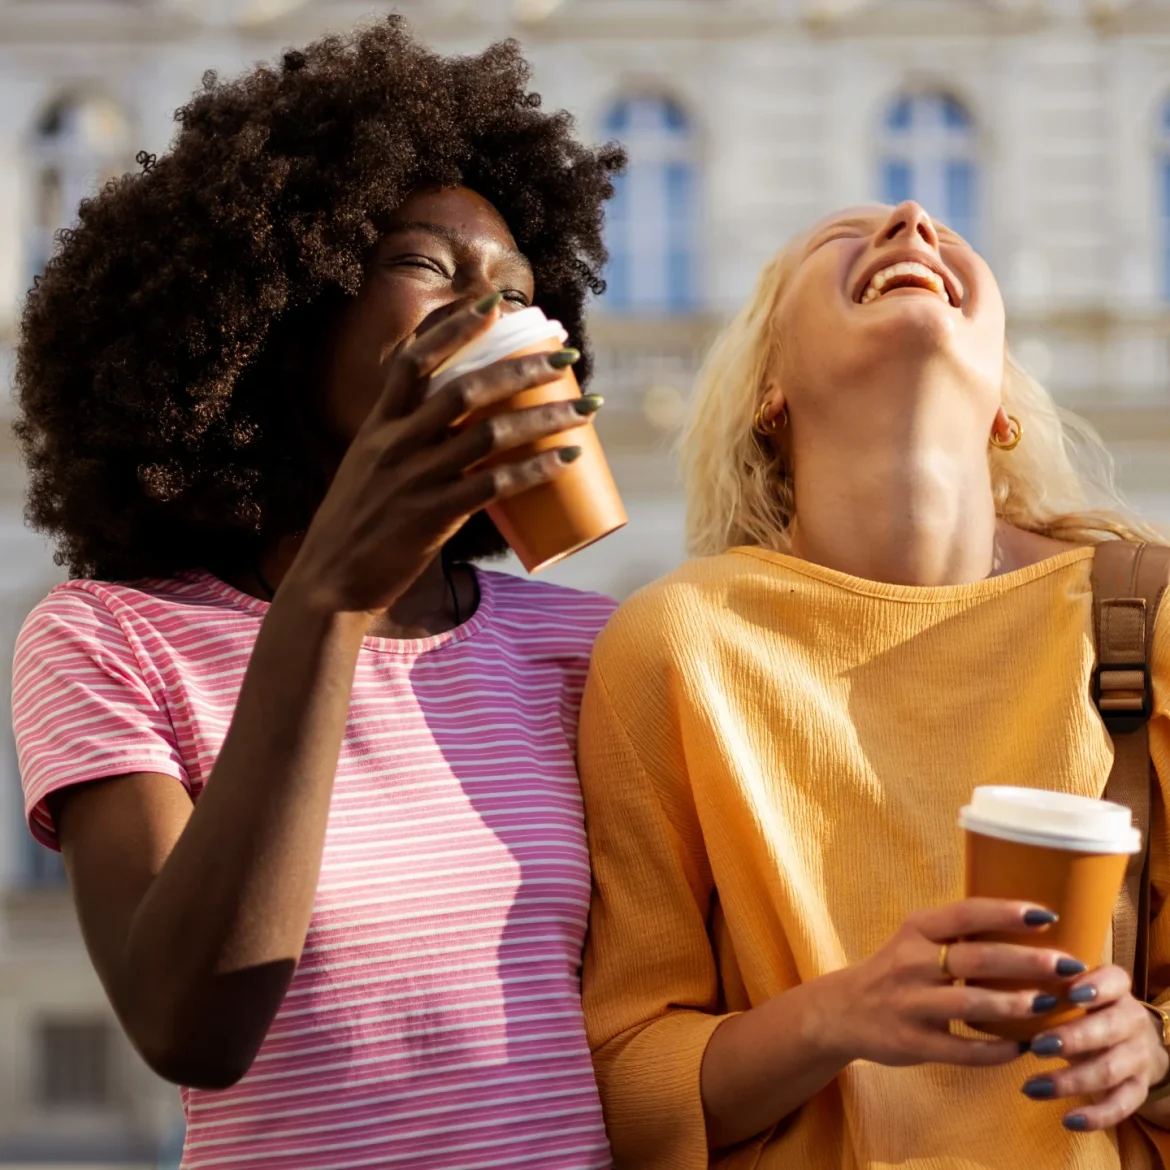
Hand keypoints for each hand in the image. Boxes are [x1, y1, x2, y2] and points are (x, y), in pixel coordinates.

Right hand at [283, 295, 594, 616]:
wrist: (329, 583)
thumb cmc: (355, 527)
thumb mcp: (368, 470)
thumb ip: (406, 447)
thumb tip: (459, 436)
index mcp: (377, 425)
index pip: (415, 359)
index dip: (456, 327)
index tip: (496, 303)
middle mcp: (396, 444)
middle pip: (468, 388)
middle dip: (524, 366)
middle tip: (566, 353)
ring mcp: (415, 479)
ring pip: (492, 434)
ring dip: (546, 416)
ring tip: (587, 406)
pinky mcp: (434, 516)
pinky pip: (496, 485)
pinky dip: (536, 469)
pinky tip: (567, 458)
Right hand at [816, 898, 1085, 1069]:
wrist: (844, 1010)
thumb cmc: (896, 970)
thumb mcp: (916, 940)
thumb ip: (958, 933)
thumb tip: (1029, 921)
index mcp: (916, 930)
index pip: (966, 914)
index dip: (1007, 912)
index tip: (1048, 914)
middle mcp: (911, 963)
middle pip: (977, 959)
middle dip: (1028, 961)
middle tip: (1069, 964)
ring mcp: (911, 1004)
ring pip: (971, 1004)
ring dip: (1015, 1005)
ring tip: (1051, 1005)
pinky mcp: (913, 1042)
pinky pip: (962, 1049)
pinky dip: (996, 1050)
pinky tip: (1023, 1048)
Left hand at [1020, 965, 1169, 1131]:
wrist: (1131, 1041)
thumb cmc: (1083, 1008)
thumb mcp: (1071, 990)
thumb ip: (1044, 985)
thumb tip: (990, 985)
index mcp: (1116, 987)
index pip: (1114, 981)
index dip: (1095, 987)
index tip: (1069, 993)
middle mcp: (1132, 1019)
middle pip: (1109, 1028)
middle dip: (1073, 1038)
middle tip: (1035, 1046)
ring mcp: (1138, 1056)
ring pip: (1110, 1069)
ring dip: (1070, 1080)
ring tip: (1031, 1086)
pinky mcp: (1138, 1088)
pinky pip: (1121, 1105)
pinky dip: (1095, 1116)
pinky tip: (1067, 1120)